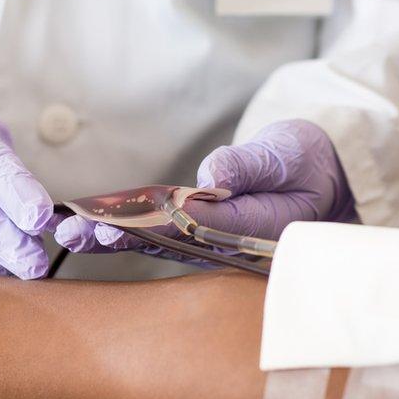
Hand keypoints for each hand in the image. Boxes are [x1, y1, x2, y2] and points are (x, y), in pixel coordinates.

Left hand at [54, 120, 355, 256]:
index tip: (115, 223)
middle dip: (121, 238)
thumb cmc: (310, 162)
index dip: (154, 225)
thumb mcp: (287, 154)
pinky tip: (97, 232)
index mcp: (256, 229)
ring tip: (72, 234)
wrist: (326, 177)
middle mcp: (233, 244)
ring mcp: (219, 242)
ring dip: (117, 238)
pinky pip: (167, 237)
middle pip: (171, 243)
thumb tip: (211, 176)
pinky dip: (132, 232)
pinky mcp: (209, 235)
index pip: (200, 228)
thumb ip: (251, 164)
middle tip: (76, 234)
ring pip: (162, 244)